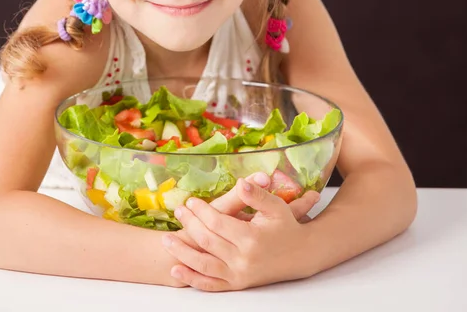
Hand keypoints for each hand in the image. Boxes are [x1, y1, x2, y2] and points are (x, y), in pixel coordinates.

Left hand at [162, 179, 319, 290]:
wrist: (300, 255)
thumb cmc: (286, 226)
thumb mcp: (276, 206)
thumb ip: (256, 194)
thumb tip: (241, 182)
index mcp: (251, 238)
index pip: (217, 222)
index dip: (202, 211)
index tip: (191, 201)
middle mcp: (243, 259)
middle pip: (207, 241)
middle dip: (190, 225)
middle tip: (178, 212)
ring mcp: (239, 274)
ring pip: (203, 264)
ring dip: (182, 253)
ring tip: (166, 240)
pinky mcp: (238, 284)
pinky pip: (211, 284)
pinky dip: (192, 278)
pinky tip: (177, 270)